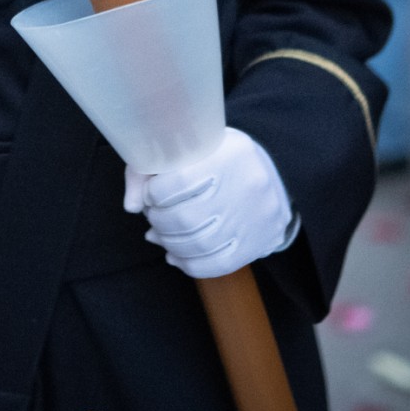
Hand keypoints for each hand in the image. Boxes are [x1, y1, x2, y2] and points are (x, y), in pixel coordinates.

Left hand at [124, 127, 295, 278]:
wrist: (278, 175)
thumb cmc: (221, 158)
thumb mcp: (193, 146)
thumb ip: (152, 167)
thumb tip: (131, 206)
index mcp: (230, 153)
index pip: (178, 180)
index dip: (153, 192)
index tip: (149, 194)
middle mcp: (247, 185)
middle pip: (185, 218)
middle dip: (158, 220)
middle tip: (152, 215)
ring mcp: (254, 219)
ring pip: (198, 245)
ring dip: (168, 242)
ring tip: (159, 233)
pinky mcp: (257, 244)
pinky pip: (216, 265)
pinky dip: (187, 263)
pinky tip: (175, 254)